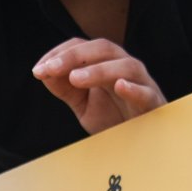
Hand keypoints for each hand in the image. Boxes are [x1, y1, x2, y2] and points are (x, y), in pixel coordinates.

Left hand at [32, 38, 166, 134]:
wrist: (138, 144)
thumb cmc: (112, 118)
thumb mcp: (81, 103)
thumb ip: (64, 88)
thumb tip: (42, 72)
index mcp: (106, 63)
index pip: (83, 46)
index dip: (60, 53)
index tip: (39, 69)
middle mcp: (124, 67)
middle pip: (103, 49)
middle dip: (74, 56)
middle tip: (51, 68)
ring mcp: (141, 83)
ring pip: (125, 66)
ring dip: (99, 70)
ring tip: (76, 79)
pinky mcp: (153, 103)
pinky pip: (146, 92)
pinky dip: (134, 89)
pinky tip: (120, 87)